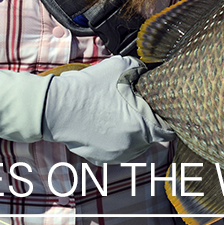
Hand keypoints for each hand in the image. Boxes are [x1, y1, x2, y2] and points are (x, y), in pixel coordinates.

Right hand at [41, 55, 173, 163]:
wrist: (56, 106)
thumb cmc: (89, 87)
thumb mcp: (122, 66)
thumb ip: (142, 71)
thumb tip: (149, 74)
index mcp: (142, 127)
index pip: (167, 132)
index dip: (167, 120)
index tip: (162, 113)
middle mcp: (131, 146)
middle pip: (151, 138)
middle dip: (148, 124)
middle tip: (140, 110)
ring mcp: (115, 155)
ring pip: (135, 146)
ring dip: (134, 133)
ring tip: (122, 116)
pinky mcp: (100, 158)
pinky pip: (117, 150)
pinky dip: (117, 139)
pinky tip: (107, 124)